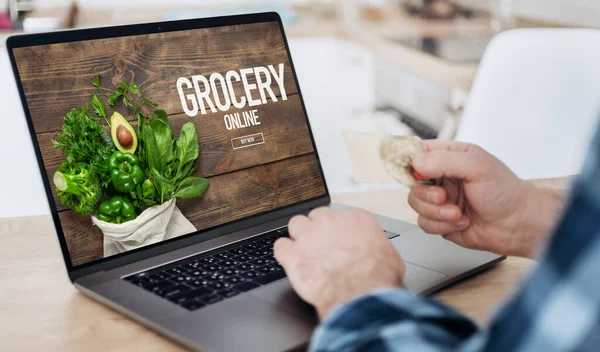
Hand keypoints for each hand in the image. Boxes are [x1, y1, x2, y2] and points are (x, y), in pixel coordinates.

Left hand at [273, 207, 404, 320]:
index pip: (340, 216)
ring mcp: (309, 236)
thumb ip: (376, 247)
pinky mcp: (293, 255)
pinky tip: (289, 260)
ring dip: (298, 236)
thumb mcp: (389, 256)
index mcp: (355, 219)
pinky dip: (283, 253)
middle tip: (321, 245)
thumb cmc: (378, 277)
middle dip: (317, 229)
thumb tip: (377, 254)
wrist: (362, 294)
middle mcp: (330, 222)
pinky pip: (280, 246)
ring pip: (295, 224)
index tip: (338, 239)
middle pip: (316, 217)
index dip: (338, 230)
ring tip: (303, 250)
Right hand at [408, 140, 558, 257]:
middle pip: (411, 182)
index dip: (409, 161)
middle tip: (444, 197)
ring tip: (458, 213)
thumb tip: (416, 163)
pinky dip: (442, 225)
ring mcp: (440, 200)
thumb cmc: (505, 192)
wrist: (517, 226)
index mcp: (450, 156)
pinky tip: (462, 222)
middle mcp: (442, 177)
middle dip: (426, 194)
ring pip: (415, 204)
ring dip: (436, 212)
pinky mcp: (440, 221)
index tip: (412, 171)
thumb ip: (444, 161)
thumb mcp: (477, 167)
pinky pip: (424, 223)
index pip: (418, 152)